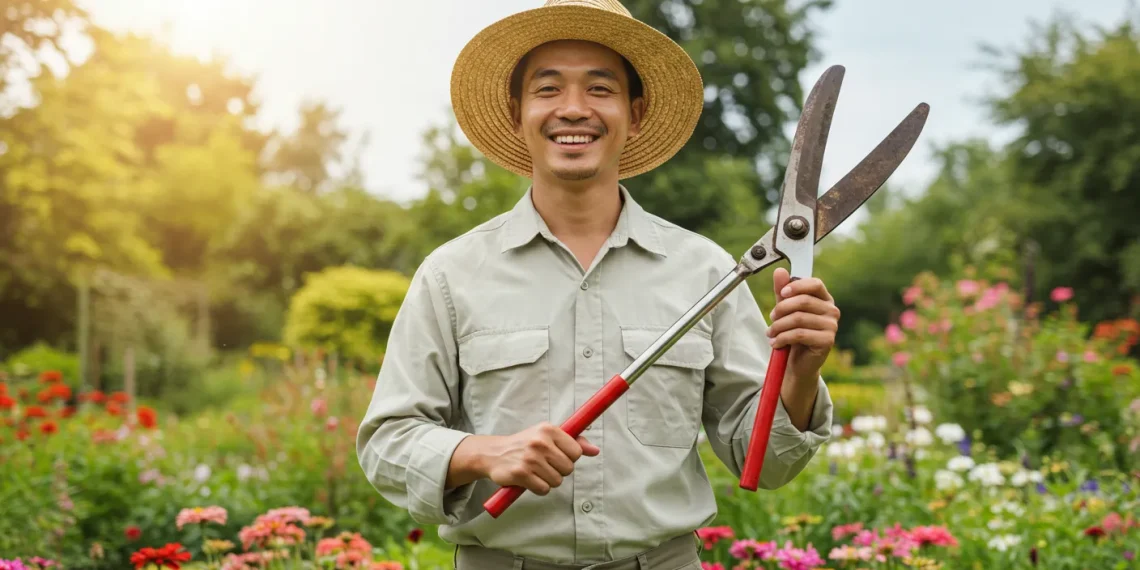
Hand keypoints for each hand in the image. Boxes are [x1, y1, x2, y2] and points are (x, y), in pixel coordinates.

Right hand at [481, 423, 599, 495]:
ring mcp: (530, 458)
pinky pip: (544, 489)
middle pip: (568, 468)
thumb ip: (573, 441)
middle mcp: (540, 442)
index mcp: (548, 430)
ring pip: (557, 481)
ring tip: (536, 472)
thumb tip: (595, 450)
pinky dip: (538, 488)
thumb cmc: (525, 444)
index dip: (569, 458)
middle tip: (544, 465)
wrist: (493, 453)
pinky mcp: (521, 474)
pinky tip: (530, 480)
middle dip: (559, 470)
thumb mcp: (547, 436)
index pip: (576, 452)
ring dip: (548, 480)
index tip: (557, 456)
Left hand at [766, 268, 839, 381]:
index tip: (782, 293)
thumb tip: (780, 271)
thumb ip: (783, 291)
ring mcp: (832, 326)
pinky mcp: (827, 341)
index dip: (797, 286)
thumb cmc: (793, 333)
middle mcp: (832, 311)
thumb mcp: (785, 309)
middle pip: (803, 301)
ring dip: (778, 326)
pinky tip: (775, 343)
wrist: (798, 362)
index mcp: (824, 299)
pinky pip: (800, 334)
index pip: (815, 284)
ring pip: (799, 318)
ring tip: (771, 333)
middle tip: (771, 318)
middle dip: (781, 309)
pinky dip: (783, 338)